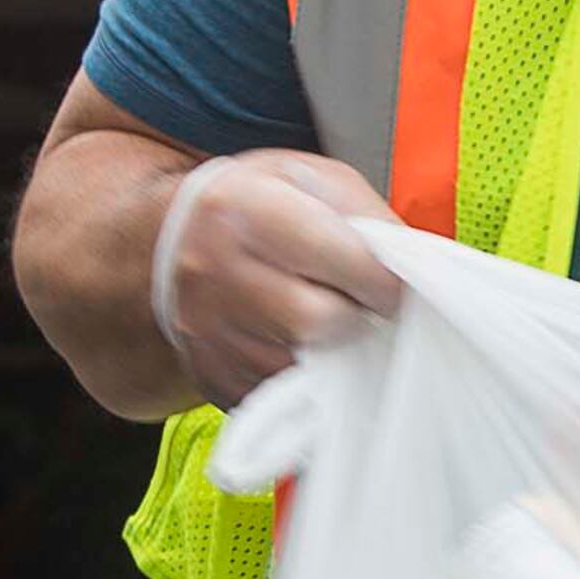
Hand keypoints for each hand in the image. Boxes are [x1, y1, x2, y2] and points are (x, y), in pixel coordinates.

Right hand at [151, 150, 401, 406]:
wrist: (167, 243)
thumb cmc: (256, 205)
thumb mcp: (310, 180)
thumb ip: (366, 217)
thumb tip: (412, 269)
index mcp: (244, 209)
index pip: (333, 256)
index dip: (380, 278)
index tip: (395, 285)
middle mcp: (214, 272)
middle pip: (315, 320)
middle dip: (354, 316)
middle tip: (361, 306)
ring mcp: (207, 332)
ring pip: (301, 367)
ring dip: (333, 352)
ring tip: (330, 322)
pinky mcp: (211, 377)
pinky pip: (280, 397)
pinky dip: (307, 380)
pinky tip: (304, 347)